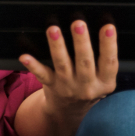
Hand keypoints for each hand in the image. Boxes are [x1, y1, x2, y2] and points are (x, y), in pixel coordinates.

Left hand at [18, 20, 117, 135]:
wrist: (70, 112)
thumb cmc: (89, 85)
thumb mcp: (104, 79)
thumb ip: (104, 60)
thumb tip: (104, 27)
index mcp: (105, 82)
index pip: (109, 62)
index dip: (110, 45)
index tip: (109, 26)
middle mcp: (87, 86)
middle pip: (85, 62)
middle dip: (81, 42)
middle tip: (78, 23)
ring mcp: (68, 86)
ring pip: (63, 65)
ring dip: (58, 46)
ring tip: (53, 29)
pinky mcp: (52, 86)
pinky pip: (42, 75)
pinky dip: (33, 66)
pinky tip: (25, 56)